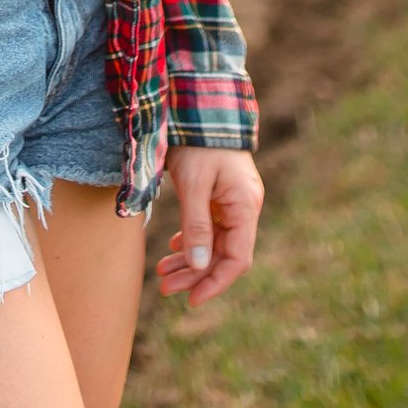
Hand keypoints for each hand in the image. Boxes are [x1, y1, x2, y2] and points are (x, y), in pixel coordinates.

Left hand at [155, 146, 263, 310]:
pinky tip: (174, 250)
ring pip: (214, 243)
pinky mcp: (221, 196)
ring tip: (162, 273)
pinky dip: (192, 241)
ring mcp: (234, 202)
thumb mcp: (193, 185)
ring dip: (190, 261)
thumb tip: (198, 266)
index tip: (191, 300)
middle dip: (195, 275)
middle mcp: (244, 208)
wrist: (201, 107)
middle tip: (164, 288)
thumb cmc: (197, 144)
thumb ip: (196, 225)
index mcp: (245, 207)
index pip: (237, 260)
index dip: (215, 283)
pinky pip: (210, 228)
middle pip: (223, 255)